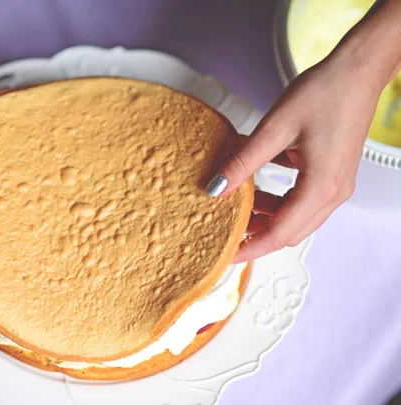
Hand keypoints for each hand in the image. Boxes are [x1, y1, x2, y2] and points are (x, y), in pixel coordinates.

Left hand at [206, 57, 380, 262]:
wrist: (358, 69)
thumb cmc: (325, 92)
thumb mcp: (274, 128)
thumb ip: (243, 162)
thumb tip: (217, 188)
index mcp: (321, 187)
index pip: (280, 234)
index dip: (251, 247)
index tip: (227, 254)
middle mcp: (333, 193)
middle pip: (289, 231)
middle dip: (256, 234)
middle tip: (226, 229)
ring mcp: (336, 185)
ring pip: (295, 216)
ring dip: (266, 215)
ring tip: (236, 203)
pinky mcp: (332, 174)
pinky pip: (301, 199)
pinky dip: (277, 198)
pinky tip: (256, 183)